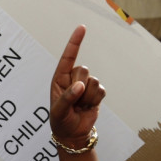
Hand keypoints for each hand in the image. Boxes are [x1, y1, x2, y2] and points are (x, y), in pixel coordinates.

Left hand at [49, 25, 104, 147]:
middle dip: (79, 87)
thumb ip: (67, 97)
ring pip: (93, 81)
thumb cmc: (60, 120)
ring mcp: (85, 84)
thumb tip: (80, 85)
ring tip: (79, 106)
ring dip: (87, 97)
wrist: (73, 133)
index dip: (75, 41)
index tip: (82, 27)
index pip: (68, 56)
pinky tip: (88, 107)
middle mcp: (73, 78)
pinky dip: (95, 100)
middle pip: (83, 69)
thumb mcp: (59, 111)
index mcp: (59, 78)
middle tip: (73, 101)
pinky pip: (101, 90)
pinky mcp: (96, 92)